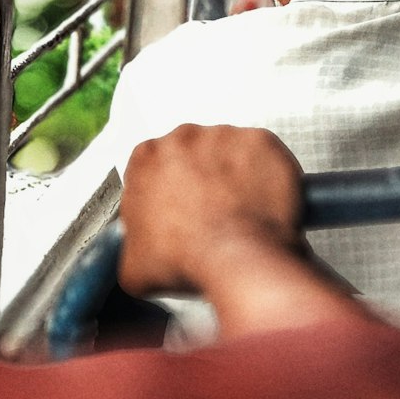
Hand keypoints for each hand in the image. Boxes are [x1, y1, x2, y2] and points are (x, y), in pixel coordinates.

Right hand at [119, 124, 304, 299]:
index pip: (154, 166)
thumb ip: (135, 241)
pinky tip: (263, 200)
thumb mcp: (134, 264)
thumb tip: (144, 247)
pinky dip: (265, 172)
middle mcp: (183, 136)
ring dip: (233, 173)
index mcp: (146, 158)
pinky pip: (263, 154)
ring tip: (241, 208)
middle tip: (212, 209)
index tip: (179, 208)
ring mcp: (224, 135)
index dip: (168, 189)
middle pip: (192, 153)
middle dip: (201, 176)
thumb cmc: (184, 260)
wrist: (237, 258)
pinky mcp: (260, 140)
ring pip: (229, 151)